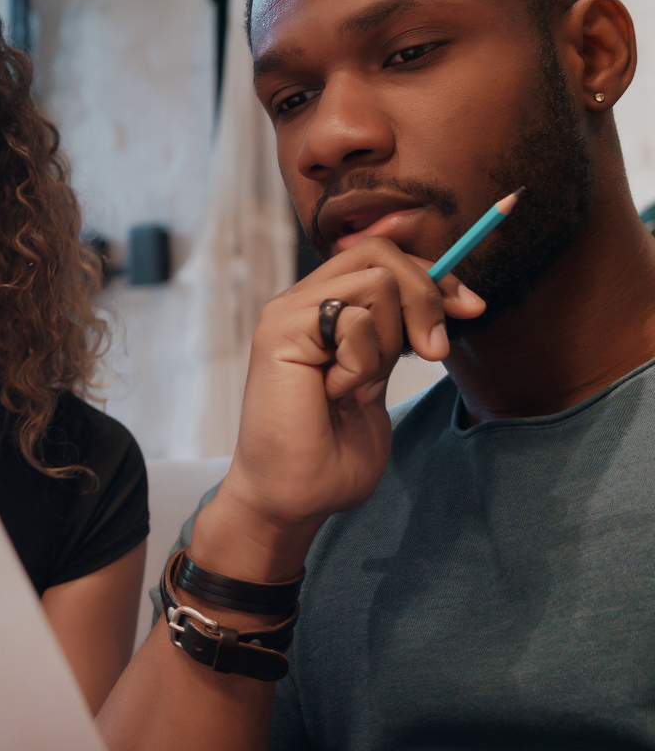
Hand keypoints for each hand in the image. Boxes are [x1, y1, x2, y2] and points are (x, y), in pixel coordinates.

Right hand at [199, 237, 484, 582]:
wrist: (294, 497)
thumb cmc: (331, 452)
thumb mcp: (378, 376)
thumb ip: (396, 334)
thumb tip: (451, 296)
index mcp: (322, 309)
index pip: (382, 256)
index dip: (435, 276)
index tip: (472, 309)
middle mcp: (301, 303)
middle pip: (380, 253)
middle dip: (426, 296)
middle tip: (433, 354)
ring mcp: (286, 315)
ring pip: (376, 281)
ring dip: (387, 341)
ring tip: (358, 384)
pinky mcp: (279, 334)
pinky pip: (352, 320)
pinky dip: (361, 363)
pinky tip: (335, 393)